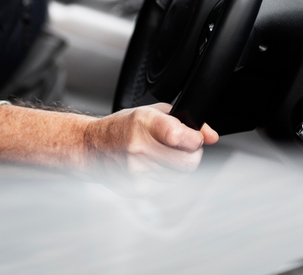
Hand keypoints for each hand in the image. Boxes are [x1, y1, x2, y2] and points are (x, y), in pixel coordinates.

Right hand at [83, 103, 219, 176]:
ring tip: (163, 156)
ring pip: (181, 176)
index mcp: (143, 123)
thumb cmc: (122, 127)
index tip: (193, 138)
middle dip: (192, 154)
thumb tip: (211, 136)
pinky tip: (154, 166)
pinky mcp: (137, 189)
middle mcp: (139, 148)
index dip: (195, 139)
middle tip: (183, 148)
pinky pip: (169, 187)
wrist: (91, 147)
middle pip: (188, 162)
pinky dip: (168, 177)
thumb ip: (185, 121)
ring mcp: (137, 172)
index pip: (182, 137)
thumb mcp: (151, 112)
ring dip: (179, 167)